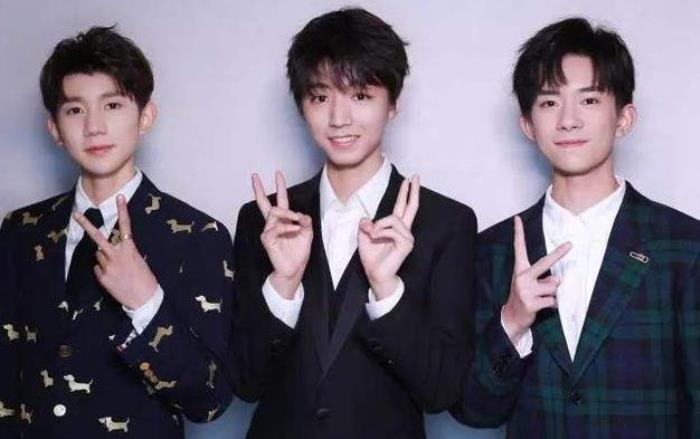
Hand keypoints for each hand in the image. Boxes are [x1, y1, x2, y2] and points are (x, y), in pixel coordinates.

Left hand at [74, 195, 157, 309]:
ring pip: (99, 254)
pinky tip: (113, 277)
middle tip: (75, 214)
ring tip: (117, 268)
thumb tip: (110, 250)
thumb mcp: (139, 261)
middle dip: (86, 224)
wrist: (144, 299)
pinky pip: (98, 268)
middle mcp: (116, 255)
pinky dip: (103, 270)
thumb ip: (125, 252)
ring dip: (104, 257)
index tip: (119, 197)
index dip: (123, 210)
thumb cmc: (145, 279)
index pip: (125, 226)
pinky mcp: (102, 277)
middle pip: (98, 237)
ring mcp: (107, 266)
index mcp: (130, 249)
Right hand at [253, 172, 311, 298]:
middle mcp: (274, 223)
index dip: (280, 187)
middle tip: (255, 176)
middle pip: (264, 203)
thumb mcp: (307, 233)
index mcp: (284, 220)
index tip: (277, 174)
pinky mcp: (267, 238)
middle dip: (259, 189)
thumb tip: (301, 214)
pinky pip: (275, 227)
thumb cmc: (299, 251)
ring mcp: (269, 230)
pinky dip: (287, 227)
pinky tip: (294, 230)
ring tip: (297, 222)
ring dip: (288, 214)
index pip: (281, 200)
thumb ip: (305, 221)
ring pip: (275, 212)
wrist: (294, 268)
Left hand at [359, 175, 419, 299]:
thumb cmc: (372, 258)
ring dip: (378, 226)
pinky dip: (380, 232)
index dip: (406, 193)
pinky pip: (391, 229)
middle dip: (412, 190)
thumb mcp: (363, 237)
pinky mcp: (406, 243)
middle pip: (411, 206)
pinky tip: (377, 238)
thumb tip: (366, 218)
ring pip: (392, 219)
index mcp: (395, 228)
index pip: (403, 207)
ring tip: (373, 235)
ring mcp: (407, 237)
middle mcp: (404, 230)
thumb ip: (365, 225)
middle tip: (415, 176)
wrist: (375, 274)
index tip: (409, 180)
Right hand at [501, 215, 570, 343]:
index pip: (519, 248)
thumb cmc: (524, 296)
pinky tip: (543, 307)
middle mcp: (522, 277)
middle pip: (544, 262)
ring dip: (553, 294)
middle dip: (559, 254)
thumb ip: (544, 279)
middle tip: (570, 244)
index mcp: (520, 269)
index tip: (517, 218)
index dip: (518, 233)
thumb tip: (558, 281)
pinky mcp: (531, 303)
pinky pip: (553, 301)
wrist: (512, 318)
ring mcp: (525, 290)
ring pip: (554, 286)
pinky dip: (553, 305)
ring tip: (542, 298)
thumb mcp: (530, 285)